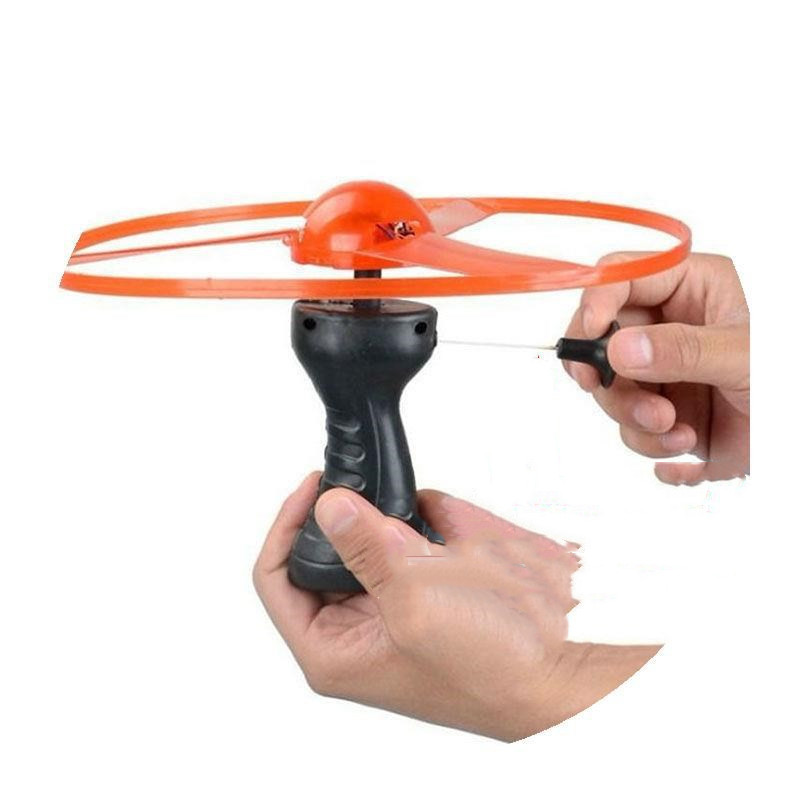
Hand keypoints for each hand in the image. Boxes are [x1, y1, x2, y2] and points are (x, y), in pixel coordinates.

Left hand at [254, 474, 657, 740]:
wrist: (569, 654)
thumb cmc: (495, 666)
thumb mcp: (416, 605)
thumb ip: (366, 548)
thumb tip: (330, 505)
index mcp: (335, 646)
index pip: (278, 578)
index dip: (286, 527)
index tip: (312, 487)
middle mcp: (361, 616)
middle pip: (319, 547)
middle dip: (341, 516)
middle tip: (363, 489)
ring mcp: (398, 586)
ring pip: (364, 528)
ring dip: (384, 510)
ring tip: (414, 519)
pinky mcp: (433, 562)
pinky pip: (410, 517)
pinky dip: (423, 508)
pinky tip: (448, 527)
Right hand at [564, 252, 748, 483]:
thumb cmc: (793, 382)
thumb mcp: (744, 356)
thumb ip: (683, 350)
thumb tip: (620, 348)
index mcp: (691, 288)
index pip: (623, 277)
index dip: (597, 301)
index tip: (590, 337)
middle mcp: (668, 327)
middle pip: (602, 340)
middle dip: (610, 377)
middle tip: (611, 392)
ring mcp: (661, 372)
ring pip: (610, 390)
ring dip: (634, 417)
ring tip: (674, 428)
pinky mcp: (661, 411)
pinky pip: (629, 427)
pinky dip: (650, 442)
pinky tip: (684, 442)